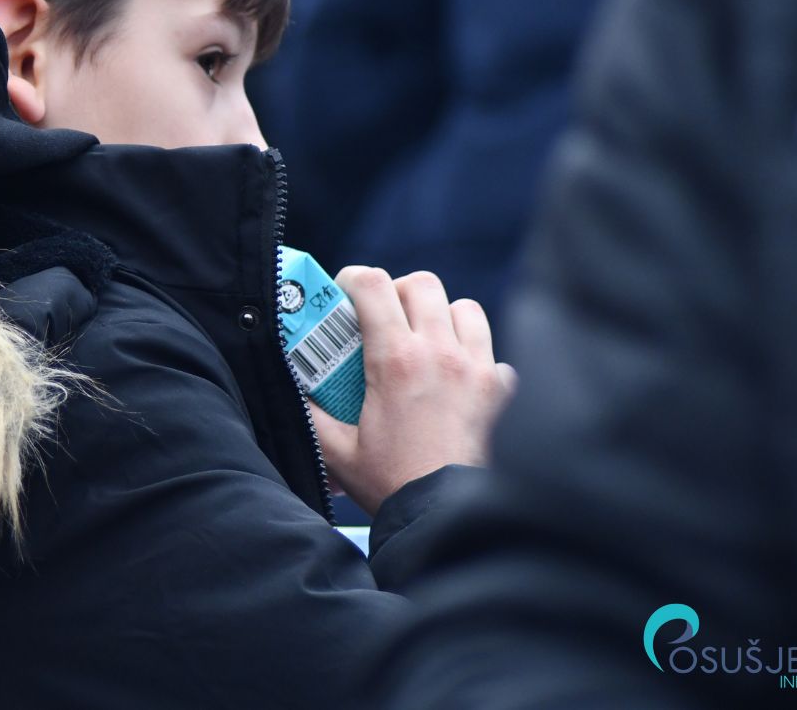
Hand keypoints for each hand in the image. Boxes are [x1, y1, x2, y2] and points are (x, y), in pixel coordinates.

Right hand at [308, 268, 515, 517]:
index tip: (345, 293)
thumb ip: (311, 411)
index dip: (353, 279)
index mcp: (396, 360)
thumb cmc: (391, 483)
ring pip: (466, 309)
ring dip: (444, 317)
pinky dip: (478, 360)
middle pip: (422, 284)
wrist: (446, 518)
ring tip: (428, 341)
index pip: (372, 285)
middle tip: (386, 318)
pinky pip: (494, 355)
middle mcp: (440, 354)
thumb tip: (294, 385)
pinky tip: (462, 384)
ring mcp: (477, 369)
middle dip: (399, 292)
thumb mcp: (335, 449)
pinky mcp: (502, 392)